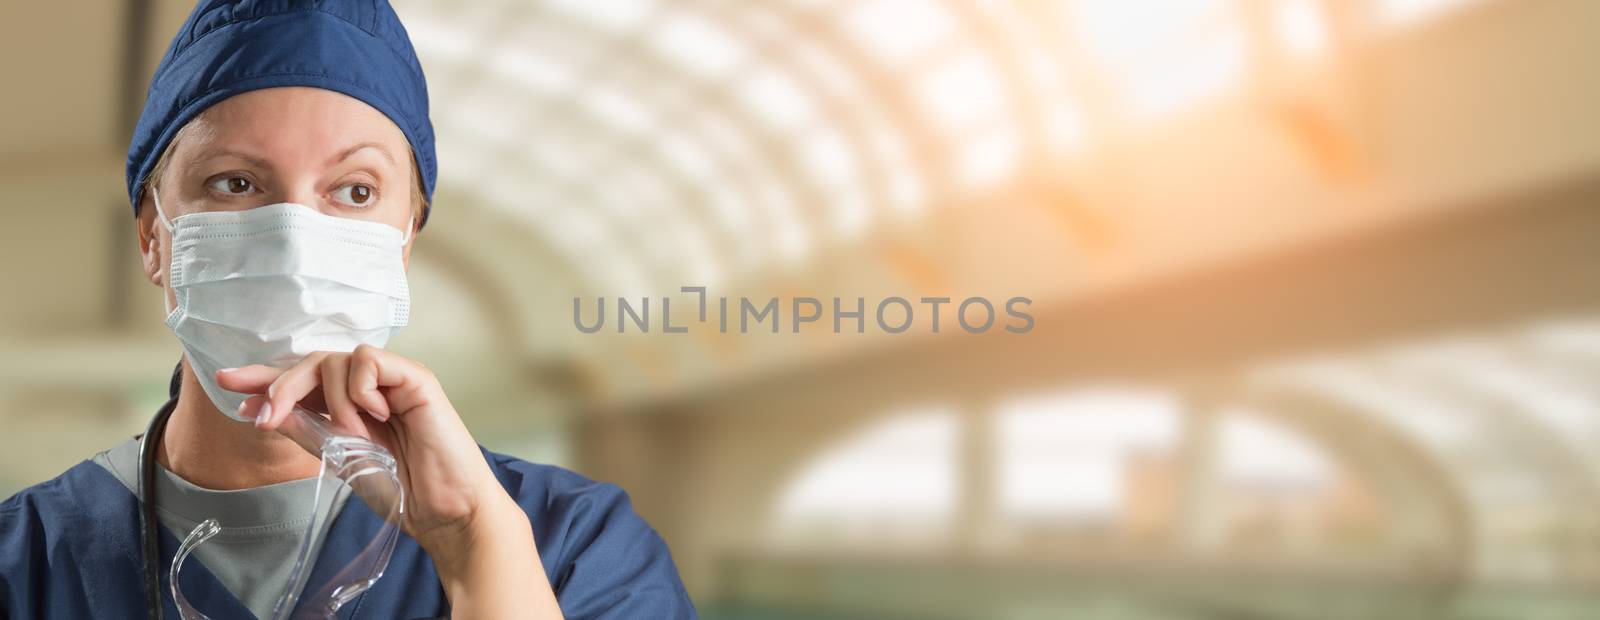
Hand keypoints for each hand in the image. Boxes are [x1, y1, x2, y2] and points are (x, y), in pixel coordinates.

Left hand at [215, 346, 562, 617]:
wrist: (443, 512)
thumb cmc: (401, 487)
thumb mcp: (339, 459)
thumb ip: (305, 430)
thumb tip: (257, 410)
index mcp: (350, 404)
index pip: (303, 379)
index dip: (265, 377)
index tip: (227, 383)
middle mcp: (371, 386)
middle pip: (315, 362)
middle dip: (282, 385)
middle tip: (268, 416)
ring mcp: (394, 380)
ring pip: (339, 359)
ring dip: (329, 397)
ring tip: (349, 432)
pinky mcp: (416, 379)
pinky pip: (371, 360)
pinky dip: (360, 387)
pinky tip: (373, 415)